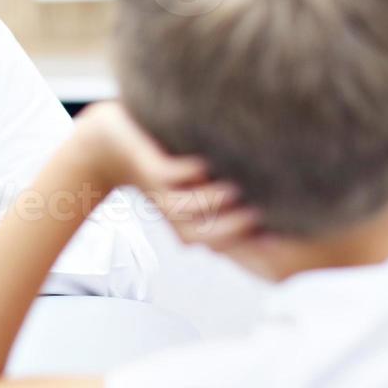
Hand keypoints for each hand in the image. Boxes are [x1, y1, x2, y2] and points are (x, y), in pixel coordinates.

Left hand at [71, 102, 260, 256]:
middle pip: (211, 232)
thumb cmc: (157, 164)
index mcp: (188, 223)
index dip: (252, 240)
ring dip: (217, 199)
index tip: (283, 233)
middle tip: (269, 209)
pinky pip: (173, 175)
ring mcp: (161, 193)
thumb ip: (224, 198)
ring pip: (193, 207)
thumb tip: (273, 204)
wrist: (104, 145)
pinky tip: (210, 160)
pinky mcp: (149, 169)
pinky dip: (192, 170)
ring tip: (242, 185)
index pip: (225, 241)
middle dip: (240, 225)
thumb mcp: (192, 186)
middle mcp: (175, 215)